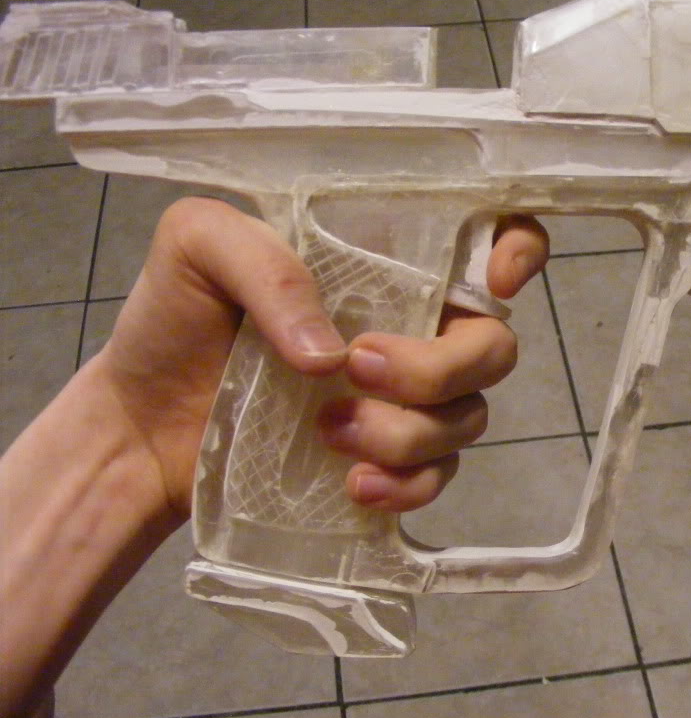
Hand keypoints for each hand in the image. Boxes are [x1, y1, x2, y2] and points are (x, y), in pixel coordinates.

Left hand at [94, 197, 547, 521]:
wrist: (143, 423)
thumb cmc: (174, 319)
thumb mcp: (197, 247)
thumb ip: (265, 263)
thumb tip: (332, 355)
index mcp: (383, 257)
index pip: (488, 233)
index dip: (520, 250)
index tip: (495, 284)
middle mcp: (412, 321)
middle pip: (493, 343)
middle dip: (440, 366)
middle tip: (360, 368)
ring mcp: (407, 396)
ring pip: (470, 415)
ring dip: (408, 431)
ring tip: (327, 431)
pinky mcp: (390, 457)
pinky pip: (440, 475)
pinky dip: (409, 484)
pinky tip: (354, 483)